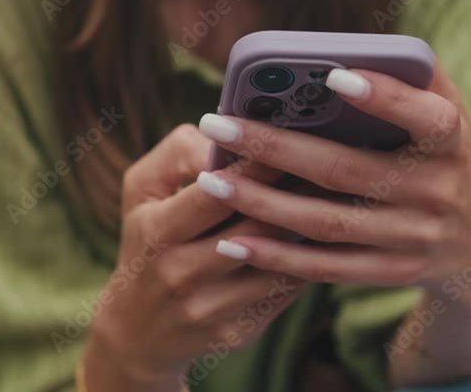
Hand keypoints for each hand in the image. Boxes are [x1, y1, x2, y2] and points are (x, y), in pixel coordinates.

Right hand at [83, 125, 306, 391]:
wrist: (137, 327)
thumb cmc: (146, 237)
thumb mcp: (142, 188)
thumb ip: (179, 152)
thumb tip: (228, 138)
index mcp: (157, 231)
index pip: (215, 194)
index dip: (256, 167)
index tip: (290, 138)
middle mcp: (181, 273)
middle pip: (253, 230)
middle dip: (291, 195)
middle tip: (328, 163)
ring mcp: (210, 308)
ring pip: (276, 262)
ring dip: (308, 231)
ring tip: (333, 197)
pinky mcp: (237, 331)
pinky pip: (283, 290)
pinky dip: (305, 261)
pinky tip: (322, 237)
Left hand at [195, 65, 470, 298]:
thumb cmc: (441, 155)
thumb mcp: (447, 114)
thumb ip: (414, 76)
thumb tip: (356, 41)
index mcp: (451, 144)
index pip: (427, 118)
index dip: (385, 98)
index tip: (334, 76)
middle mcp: (435, 193)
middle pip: (346, 170)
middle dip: (275, 147)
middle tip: (218, 125)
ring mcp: (411, 238)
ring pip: (326, 221)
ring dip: (263, 202)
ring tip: (212, 179)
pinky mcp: (389, 272)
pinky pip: (326, 267)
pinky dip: (277, 256)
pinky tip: (233, 241)